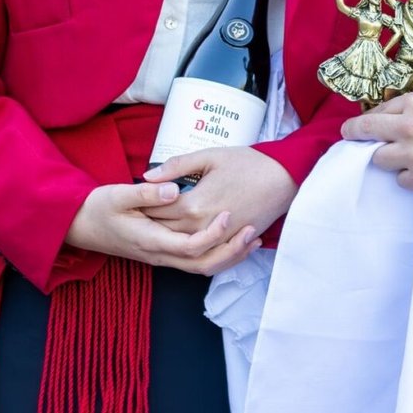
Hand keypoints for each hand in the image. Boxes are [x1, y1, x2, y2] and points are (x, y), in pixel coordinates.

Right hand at [64, 182, 259, 275]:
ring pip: (202, 268)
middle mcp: (159, 255)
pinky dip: (218, 255)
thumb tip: (173, 189)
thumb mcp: (117, 195)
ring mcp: (162, 258)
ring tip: (253, 238)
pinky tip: (233, 241)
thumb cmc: (97, 208)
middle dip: (231, 251)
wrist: (79, 226)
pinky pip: (196, 262)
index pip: (190, 247)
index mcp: (150, 241)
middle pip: (202, 265)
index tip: (228, 213)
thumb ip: (146, 192)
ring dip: (229, 256)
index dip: (212, 234)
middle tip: (252, 231)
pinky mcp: (164, 254)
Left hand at [141, 146, 298, 240]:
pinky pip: (204, 256)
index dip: (142, 205)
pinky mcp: (229, 244)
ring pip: (182, 248)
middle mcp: (203, 227)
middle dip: (149, 224)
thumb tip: (147, 176)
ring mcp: (217, 239)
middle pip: (166, 231)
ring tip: (154, 230)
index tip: (129, 201)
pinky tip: (182, 242)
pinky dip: (189, 252)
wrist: (283, 179)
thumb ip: (176, 166)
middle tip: (133, 217)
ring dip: (167, 239)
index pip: (157, 210)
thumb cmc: (248, 163)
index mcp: (194, 205)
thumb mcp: (210, 156)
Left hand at [340, 92, 412, 194]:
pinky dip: (409, 177)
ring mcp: (412, 154)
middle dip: (353, 133)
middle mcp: (408, 126)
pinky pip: (400, 180)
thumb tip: (384, 119)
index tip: (357, 126)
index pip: (377, 112)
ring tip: (407, 158)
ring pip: (379, 158)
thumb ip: (412, 110)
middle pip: (366, 131)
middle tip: (348, 136)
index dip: (367, 120)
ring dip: (388, 158)